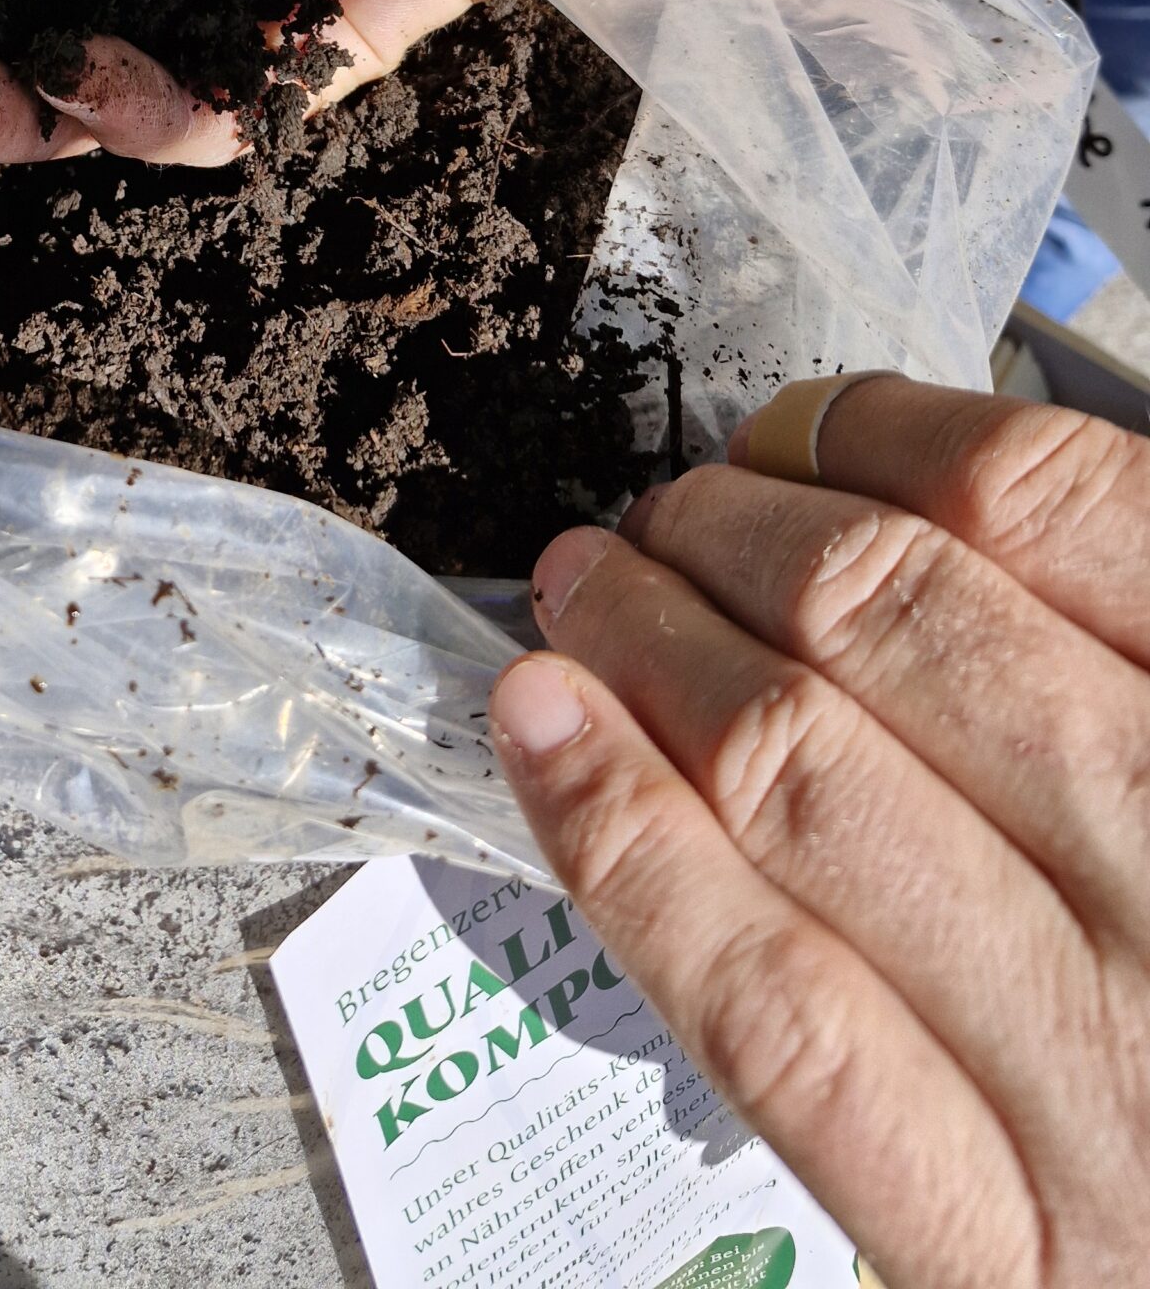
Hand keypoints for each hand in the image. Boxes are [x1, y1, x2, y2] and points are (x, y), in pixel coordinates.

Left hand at [490, 380, 1149, 1287]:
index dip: (879, 433)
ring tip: (586, 592)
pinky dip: (624, 838)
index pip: (1046, 499)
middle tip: (665, 515)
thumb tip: (881, 494)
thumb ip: (1099, 629)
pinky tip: (542, 728)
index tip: (793, 430)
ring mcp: (1099, 1078)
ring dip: (648, 641)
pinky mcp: (999, 1242)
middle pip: (889, 613)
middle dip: (732, 530)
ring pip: (795, 773)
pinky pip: (768, 1002)